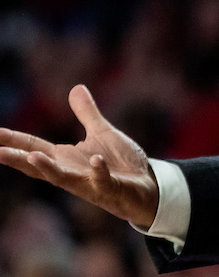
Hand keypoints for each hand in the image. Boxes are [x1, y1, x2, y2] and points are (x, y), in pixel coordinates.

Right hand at [0, 85, 158, 227]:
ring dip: (48, 168)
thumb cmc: (121, 163)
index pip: (33, 147)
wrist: (147, 187)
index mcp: (65, 158)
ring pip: (63, 179)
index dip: (13, 140)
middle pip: (38, 165)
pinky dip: (99, 171)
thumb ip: (87, 114)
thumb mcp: (102, 133)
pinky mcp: (110, 189)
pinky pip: (102, 181)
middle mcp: (71, 172)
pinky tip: (96, 160)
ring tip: (32, 157)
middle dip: (18, 159)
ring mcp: (88, 183)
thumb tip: (76, 87)